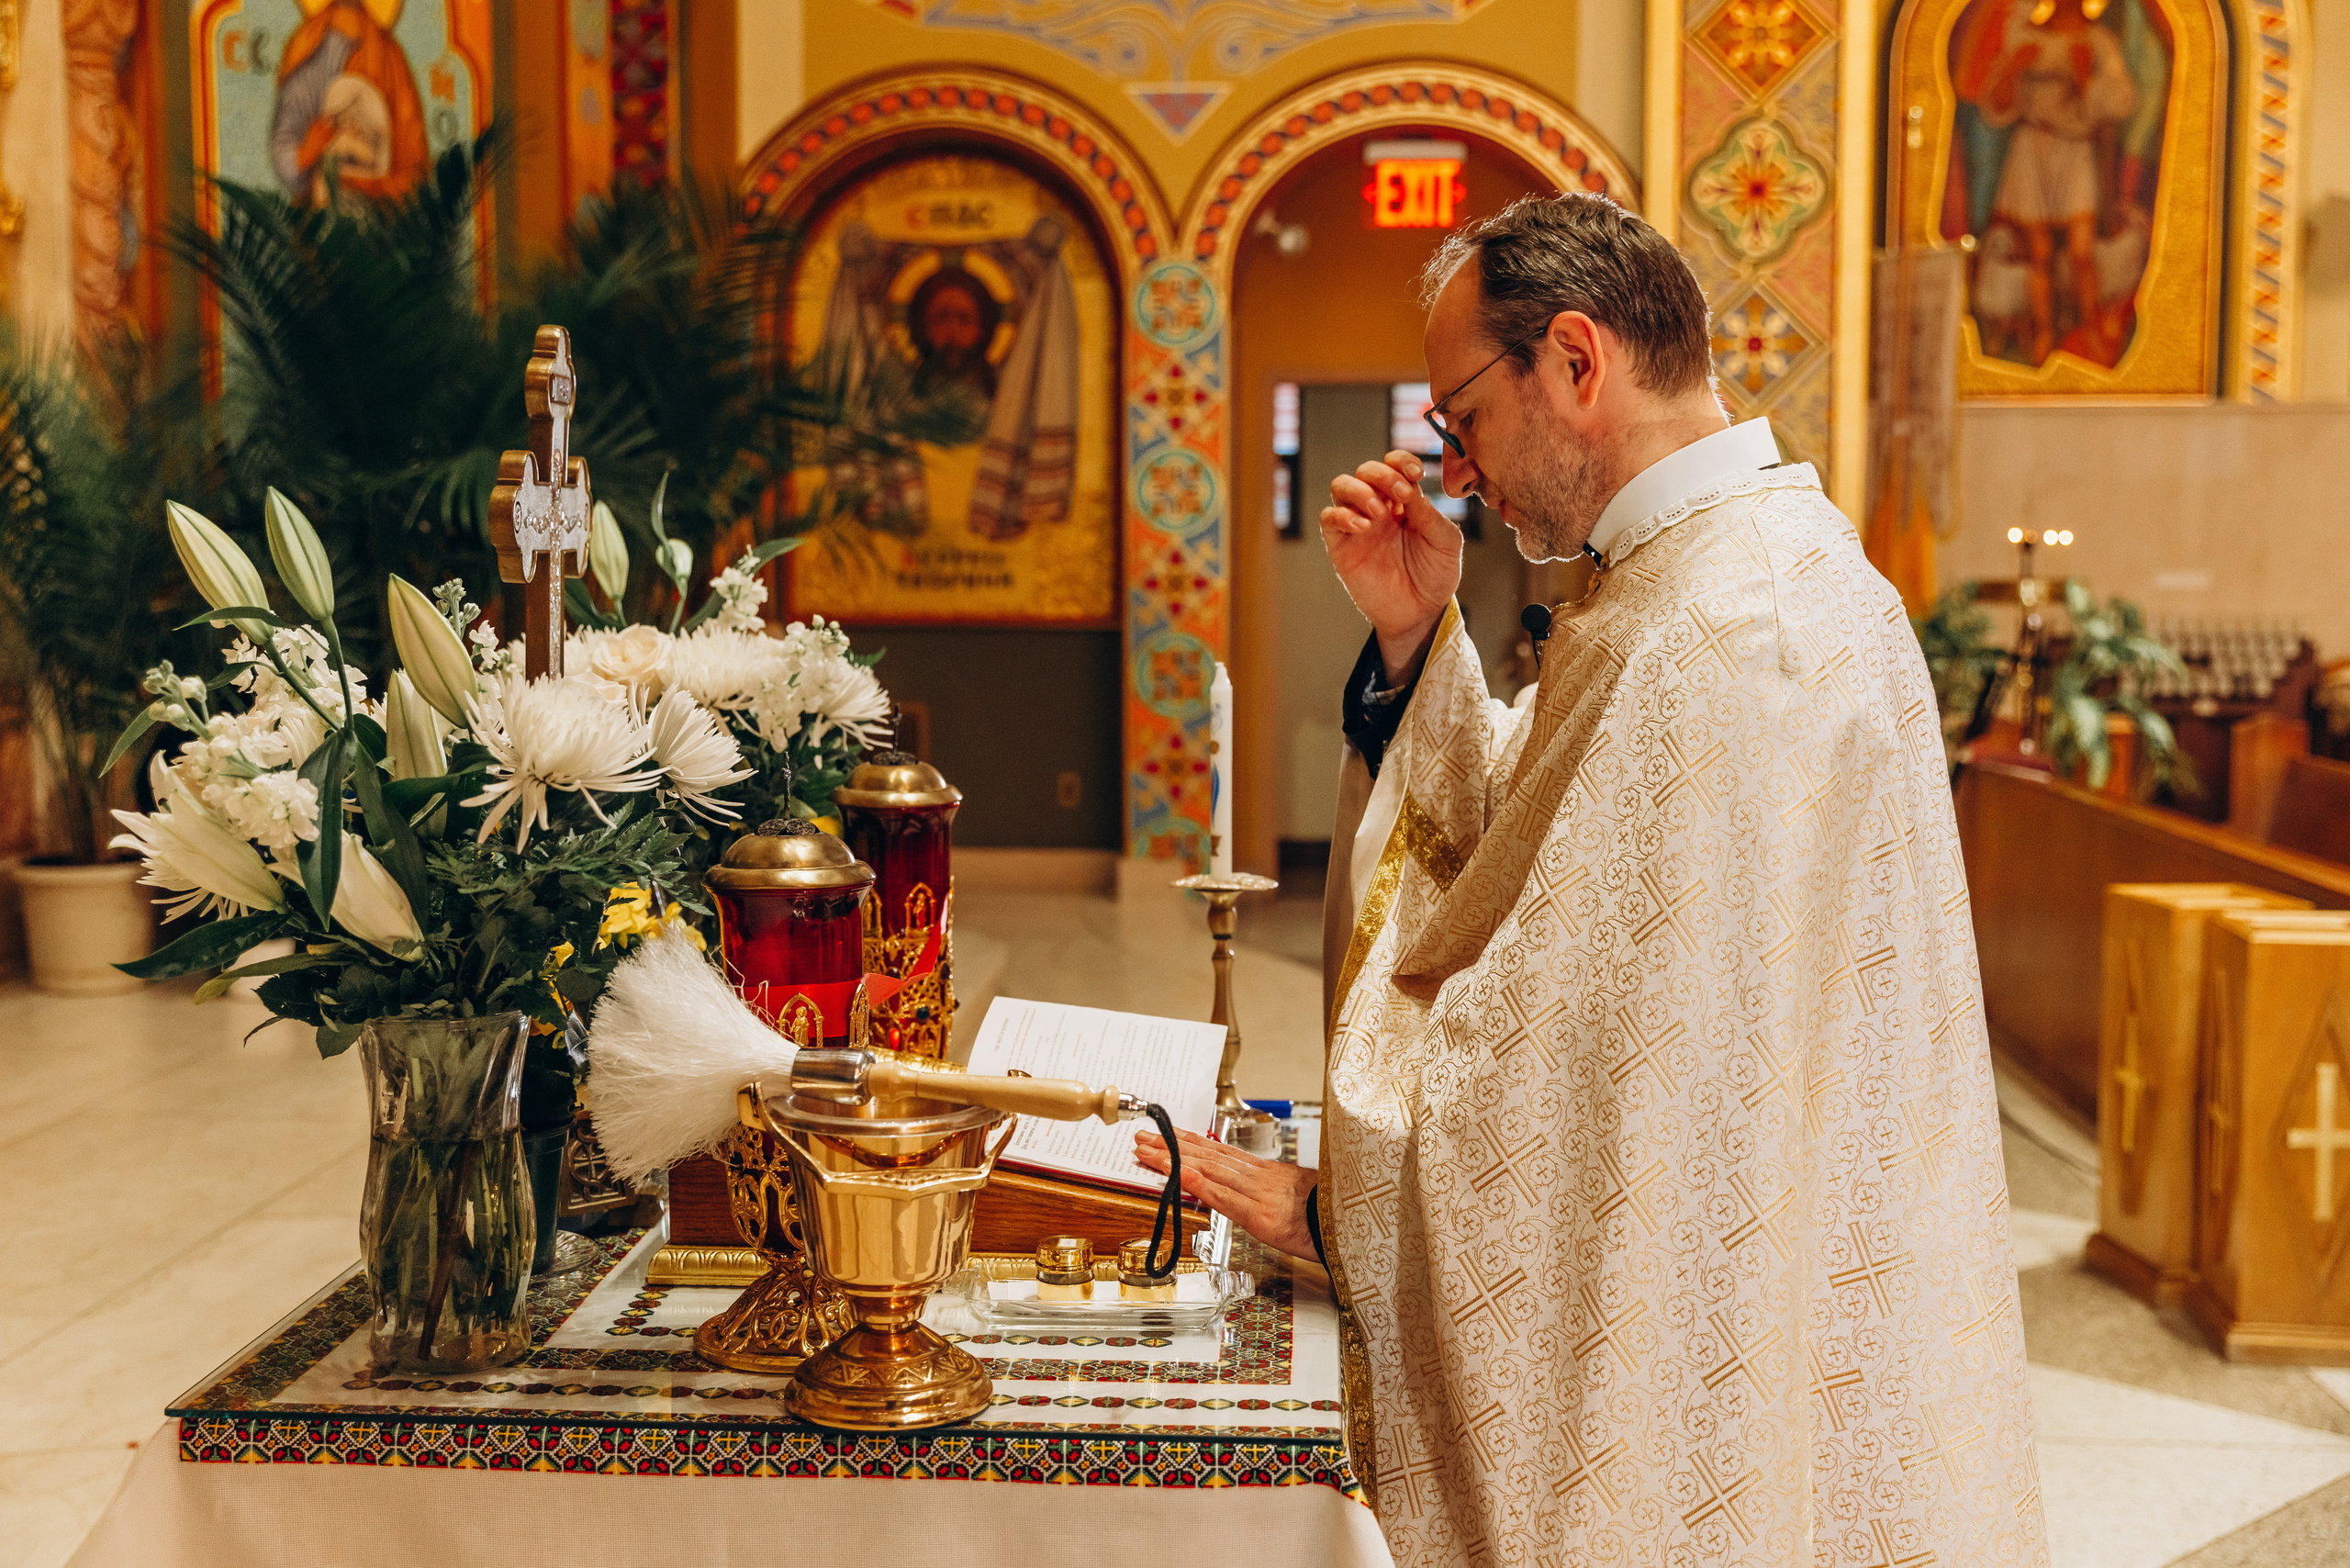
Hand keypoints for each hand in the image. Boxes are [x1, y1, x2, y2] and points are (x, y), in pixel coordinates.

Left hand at [1135, 1127, 1320, 1263]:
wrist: (1356, 1227)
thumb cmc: (1330, 1216)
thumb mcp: (1298, 1196)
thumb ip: (1271, 1192)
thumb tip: (1250, 1191)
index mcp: (1267, 1173)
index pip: (1221, 1152)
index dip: (1190, 1142)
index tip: (1166, 1134)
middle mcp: (1260, 1177)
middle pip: (1209, 1156)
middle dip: (1173, 1146)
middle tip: (1141, 1137)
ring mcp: (1260, 1195)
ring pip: (1211, 1170)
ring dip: (1175, 1160)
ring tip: (1147, 1151)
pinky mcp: (1263, 1216)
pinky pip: (1226, 1198)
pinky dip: (1200, 1184)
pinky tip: (1179, 1175)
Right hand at [1320, 450, 1462, 682]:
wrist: (1420, 614)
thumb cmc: (1435, 576)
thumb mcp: (1445, 541)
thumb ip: (1428, 513)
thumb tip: (1410, 488)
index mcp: (1404, 500)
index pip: (1395, 465)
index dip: (1402, 461)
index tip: (1416, 473)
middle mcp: (1378, 507)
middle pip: (1366, 470)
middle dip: (1382, 474)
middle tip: (1400, 493)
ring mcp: (1358, 525)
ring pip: (1341, 485)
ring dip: (1360, 490)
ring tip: (1379, 512)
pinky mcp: (1341, 546)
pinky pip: (1329, 518)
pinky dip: (1342, 515)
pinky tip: (1364, 526)